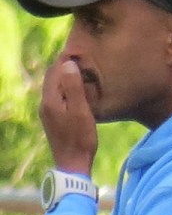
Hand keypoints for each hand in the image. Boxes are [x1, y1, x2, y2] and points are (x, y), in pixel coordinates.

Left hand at [40, 59, 97, 175]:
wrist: (73, 163)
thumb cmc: (80, 137)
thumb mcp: (81, 110)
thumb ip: (74, 87)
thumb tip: (68, 64)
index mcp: (50, 100)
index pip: (54, 72)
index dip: (65, 60)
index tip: (80, 51)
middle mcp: (45, 104)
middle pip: (52, 79)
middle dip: (65, 67)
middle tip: (83, 59)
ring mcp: (48, 113)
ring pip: (55, 88)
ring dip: (67, 79)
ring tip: (84, 73)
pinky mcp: (54, 119)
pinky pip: (58, 97)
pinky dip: (67, 89)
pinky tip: (80, 92)